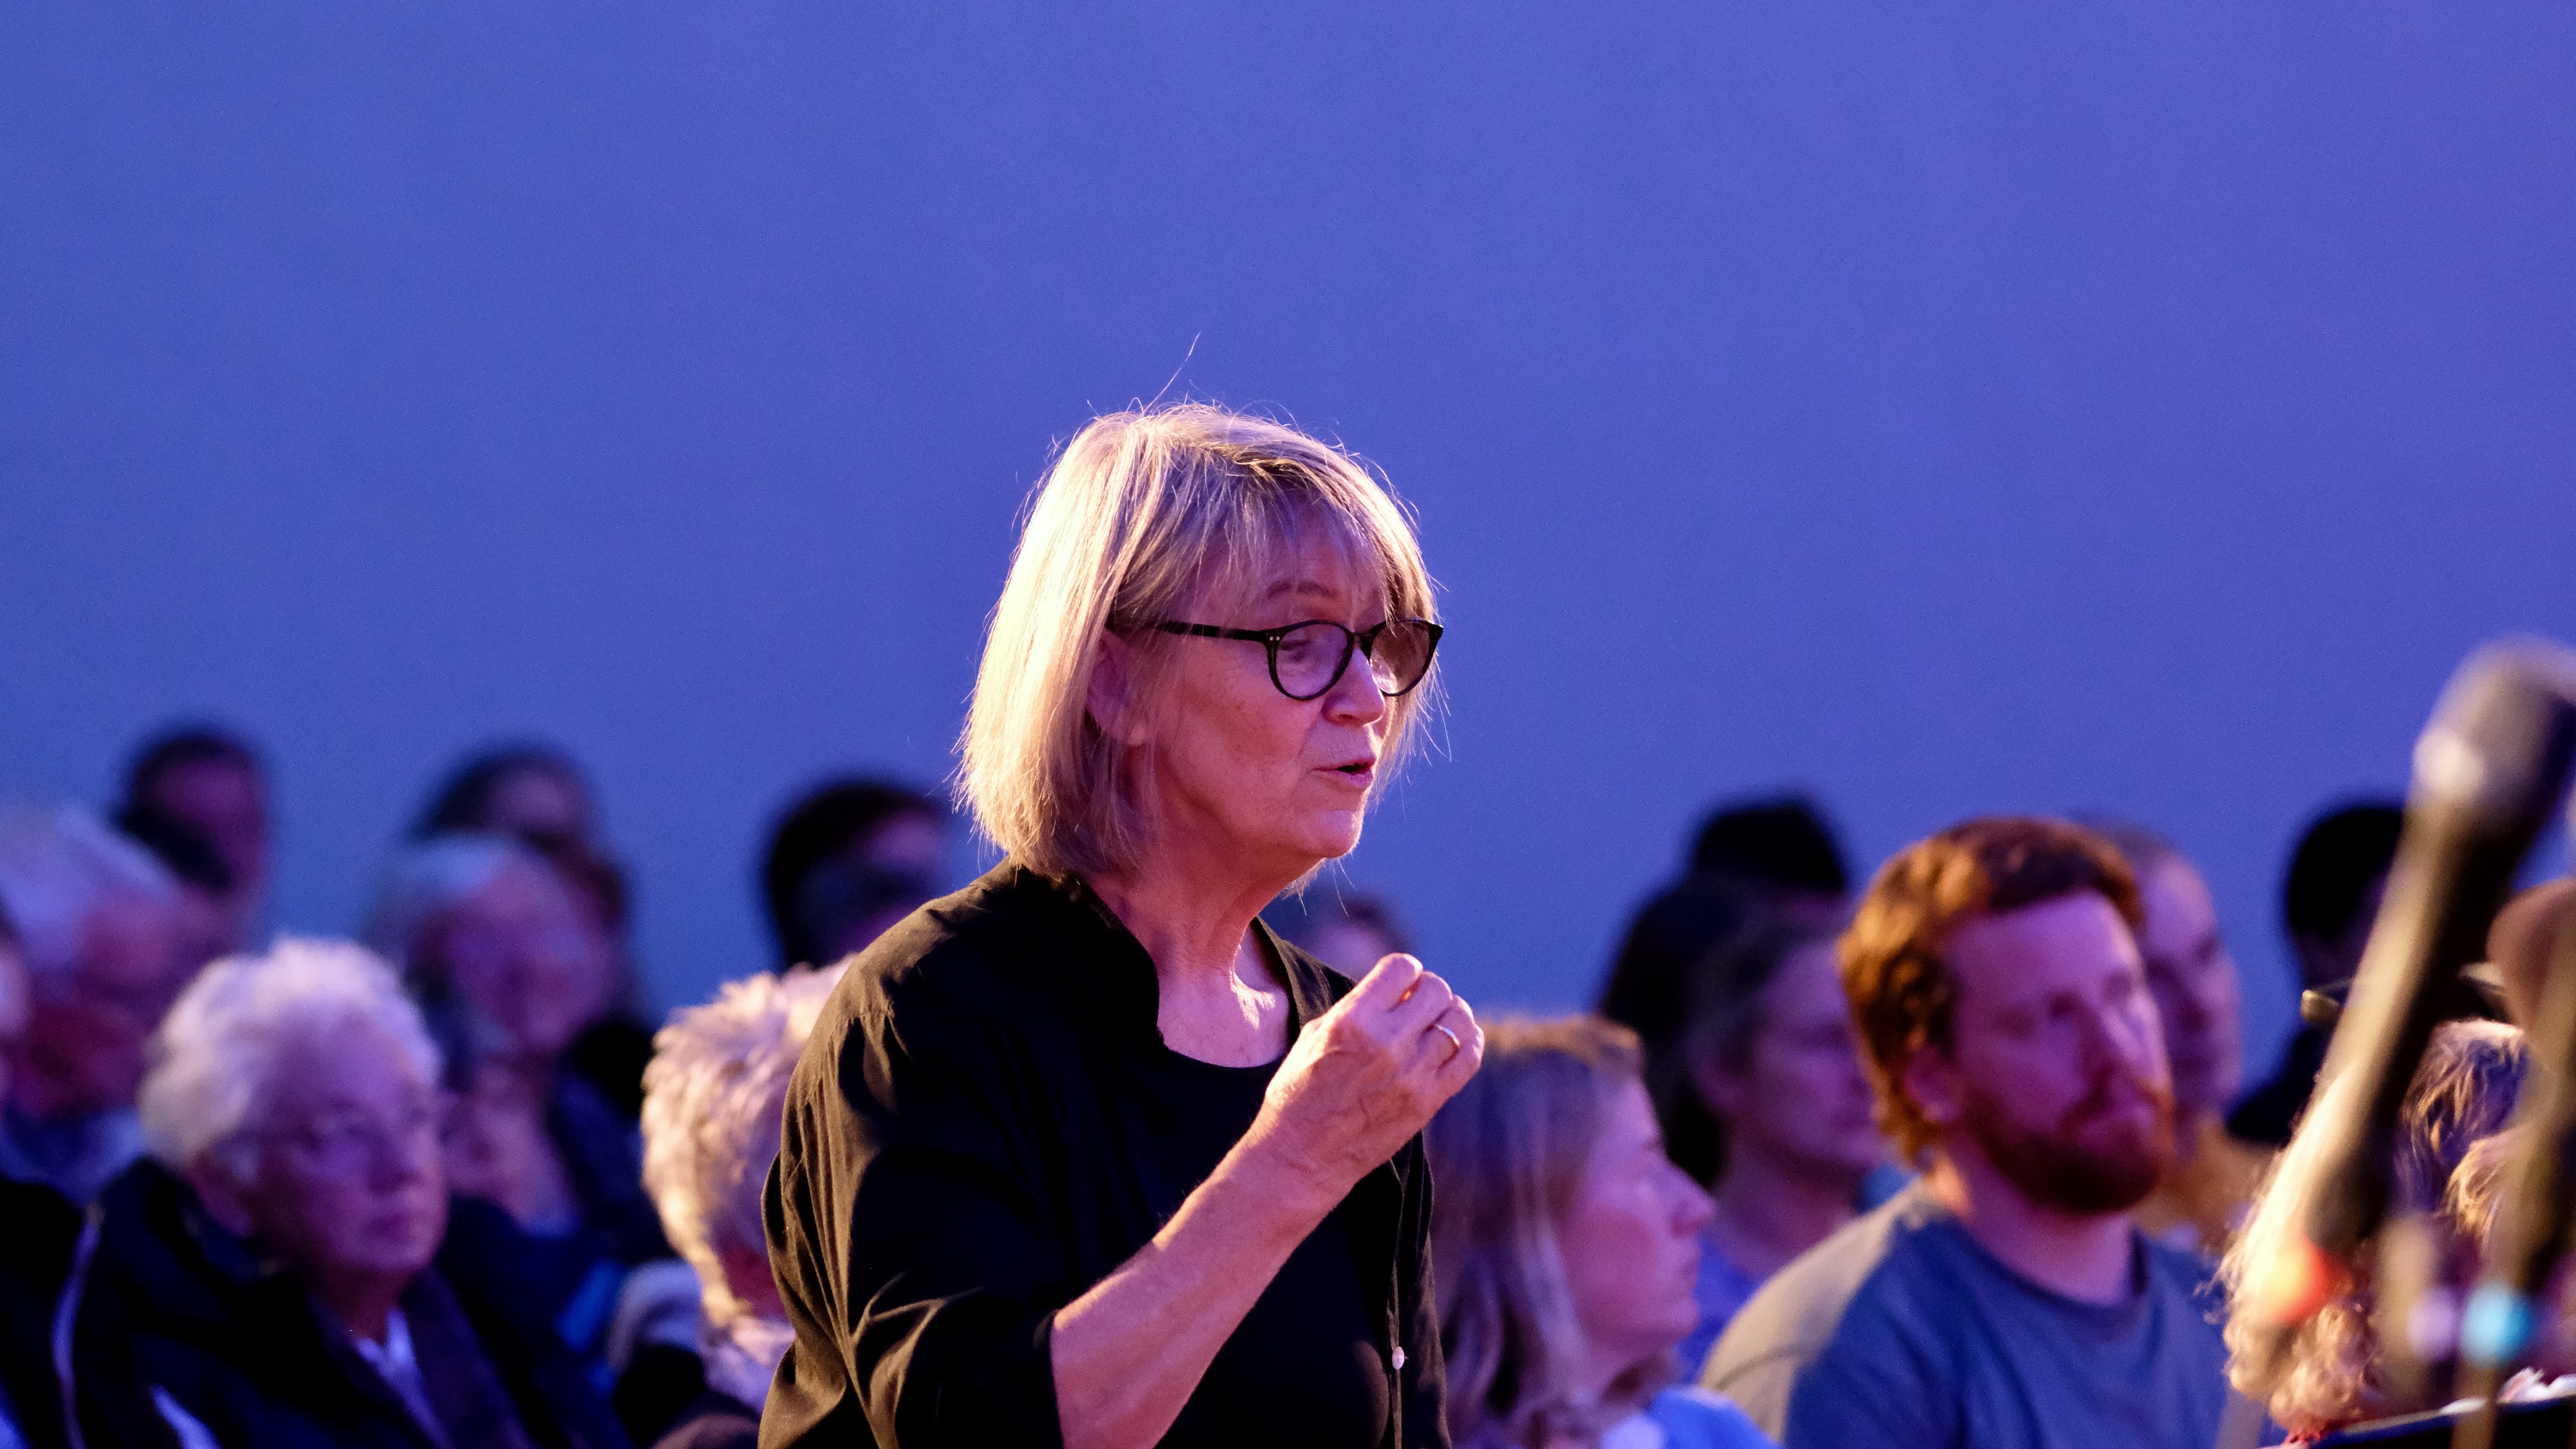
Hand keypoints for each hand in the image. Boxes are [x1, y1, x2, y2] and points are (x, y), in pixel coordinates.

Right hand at [1238, 953, 1481, 1207]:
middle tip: (1417, 1002)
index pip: (1402, 967)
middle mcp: (1387, 1044)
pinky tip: (1457, 1040)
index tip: (1399, 983)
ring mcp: (1412, 1075)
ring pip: (1458, 1020)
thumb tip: (1395, 990)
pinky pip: (1469, 1059)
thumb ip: (1356, 1006)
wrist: (1301, 1157)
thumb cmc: (1298, 1093)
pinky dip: (1468, 1041)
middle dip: (1427, 989)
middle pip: (1436, 990)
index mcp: (1352, 1021)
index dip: (1403, 970)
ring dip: (1449, 1013)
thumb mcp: (1315, 1034)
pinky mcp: (1428, 1103)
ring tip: (1436, 1020)